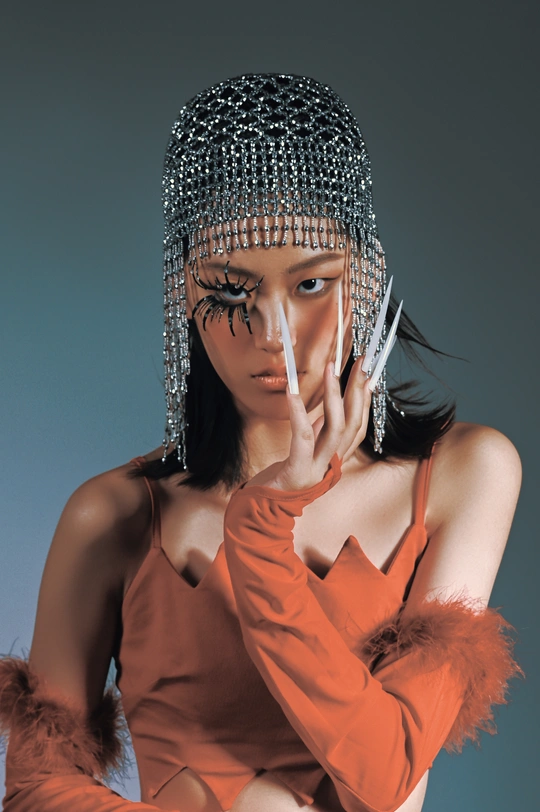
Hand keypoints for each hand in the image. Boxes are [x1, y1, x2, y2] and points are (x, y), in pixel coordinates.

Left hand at [244, 356, 371, 490]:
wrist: (263, 510)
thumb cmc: (284, 478)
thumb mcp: (308, 450)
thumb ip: (321, 429)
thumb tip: (334, 399)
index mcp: (337, 458)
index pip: (360, 425)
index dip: (366, 399)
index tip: (368, 372)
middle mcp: (333, 464)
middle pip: (354, 424)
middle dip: (358, 391)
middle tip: (360, 362)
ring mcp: (318, 469)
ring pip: (336, 428)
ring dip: (335, 396)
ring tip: (332, 369)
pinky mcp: (298, 471)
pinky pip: (303, 437)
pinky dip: (299, 412)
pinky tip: (293, 391)